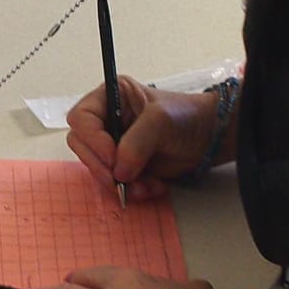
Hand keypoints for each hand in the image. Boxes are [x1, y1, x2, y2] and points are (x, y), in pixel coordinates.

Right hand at [66, 79, 216, 201]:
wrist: (207, 138)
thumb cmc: (185, 117)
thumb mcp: (161, 119)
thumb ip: (137, 141)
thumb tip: (119, 170)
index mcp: (109, 97)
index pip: (81, 118)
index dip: (92, 139)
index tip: (112, 156)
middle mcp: (106, 120)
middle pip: (82, 146)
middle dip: (102, 166)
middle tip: (121, 178)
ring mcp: (113, 145)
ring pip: (98, 169)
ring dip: (119, 183)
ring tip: (145, 186)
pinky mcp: (123, 166)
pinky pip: (115, 183)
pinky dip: (132, 190)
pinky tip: (152, 187)